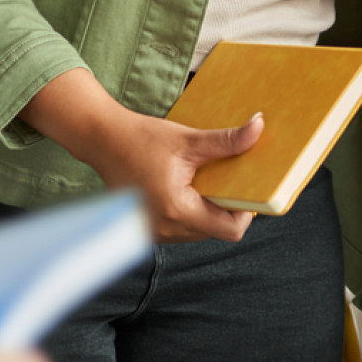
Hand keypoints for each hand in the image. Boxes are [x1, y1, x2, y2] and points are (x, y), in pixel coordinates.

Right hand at [19, 68, 263, 243]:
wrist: (102, 140)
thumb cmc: (141, 138)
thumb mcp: (188, 139)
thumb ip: (226, 141)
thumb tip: (259, 128)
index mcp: (178, 211)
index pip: (230, 230)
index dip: (246, 210)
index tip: (246, 187)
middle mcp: (166, 230)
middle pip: (216, 230)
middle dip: (226, 206)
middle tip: (226, 177)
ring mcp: (155, 232)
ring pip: (199, 229)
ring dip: (207, 208)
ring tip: (203, 179)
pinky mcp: (149, 228)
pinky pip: (182, 226)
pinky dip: (190, 209)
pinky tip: (185, 185)